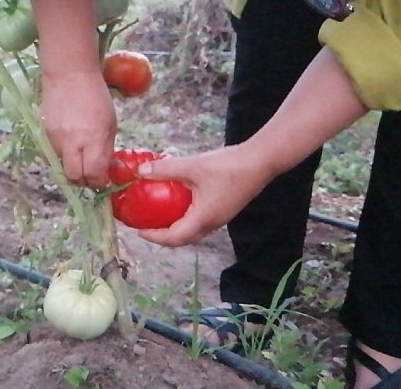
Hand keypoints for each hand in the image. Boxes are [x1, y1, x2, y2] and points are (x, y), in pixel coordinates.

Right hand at [40, 70, 115, 188]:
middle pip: (74, 177)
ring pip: (63, 167)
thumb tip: (105, 170)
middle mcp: (73, 142)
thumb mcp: (110, 123)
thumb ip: (106, 149)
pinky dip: (63, 155)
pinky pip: (54, 155)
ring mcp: (56, 139)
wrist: (69, 74)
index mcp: (94, 138)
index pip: (94, 174)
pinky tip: (70, 143)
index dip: (99, 183)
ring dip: (72, 167)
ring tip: (80, 156)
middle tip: (90, 176)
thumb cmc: (96, 96)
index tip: (102, 181)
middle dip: (83, 182)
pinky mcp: (45, 135)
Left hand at [134, 144, 275, 246]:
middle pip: (183, 239)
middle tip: (146, 226)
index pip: (175, 238)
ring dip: (175, 228)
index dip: (155, 237)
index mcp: (203, 218)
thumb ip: (166, 169)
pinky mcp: (225, 209)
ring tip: (159, 216)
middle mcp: (212, 223)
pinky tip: (178, 203)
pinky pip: (201, 221)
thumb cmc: (228, 166)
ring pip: (193, 231)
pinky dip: (186, 218)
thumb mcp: (193, 166)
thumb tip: (140, 171)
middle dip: (163, 236)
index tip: (139, 231)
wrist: (261, 161)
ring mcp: (220, 218)